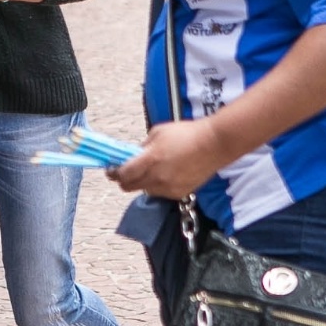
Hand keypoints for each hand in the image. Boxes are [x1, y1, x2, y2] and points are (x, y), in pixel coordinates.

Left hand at [110, 119, 231, 200]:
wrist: (214, 144)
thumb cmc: (187, 133)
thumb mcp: (158, 132)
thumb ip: (143, 146)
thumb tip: (134, 155)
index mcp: (150, 159)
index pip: (123, 174)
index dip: (114, 173)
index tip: (111, 170)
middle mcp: (157, 177)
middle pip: (129, 187)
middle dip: (124, 180)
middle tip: (126, 172)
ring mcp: (169, 187)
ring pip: (145, 190)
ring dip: (143, 182)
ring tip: (152, 169)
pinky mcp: (179, 193)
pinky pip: (161, 193)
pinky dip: (158, 185)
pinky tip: (167, 173)